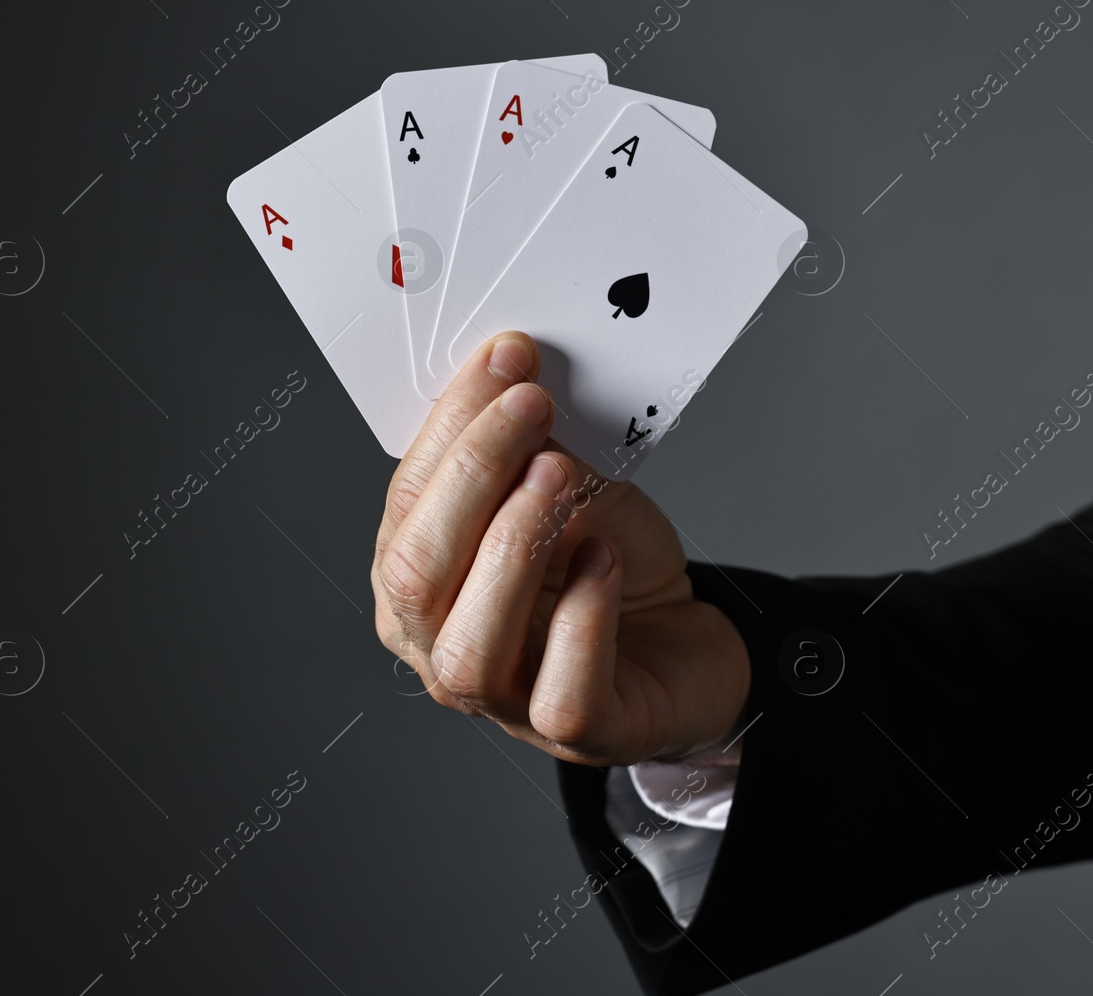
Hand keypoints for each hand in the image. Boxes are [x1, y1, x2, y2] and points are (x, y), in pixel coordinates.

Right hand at [372, 331, 749, 766]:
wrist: (685, 638)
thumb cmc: (608, 566)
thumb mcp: (568, 490)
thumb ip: (530, 451)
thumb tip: (513, 379)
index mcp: (418, 582)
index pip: (406, 505)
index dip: (450, 427)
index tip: (503, 360)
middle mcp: (439, 648)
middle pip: (417, 575)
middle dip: (471, 476)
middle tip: (530, 405)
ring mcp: (502, 702)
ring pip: (468, 648)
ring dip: (510, 548)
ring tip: (559, 477)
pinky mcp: (574, 732)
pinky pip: (560, 692)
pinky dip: (581, 618)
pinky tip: (602, 559)